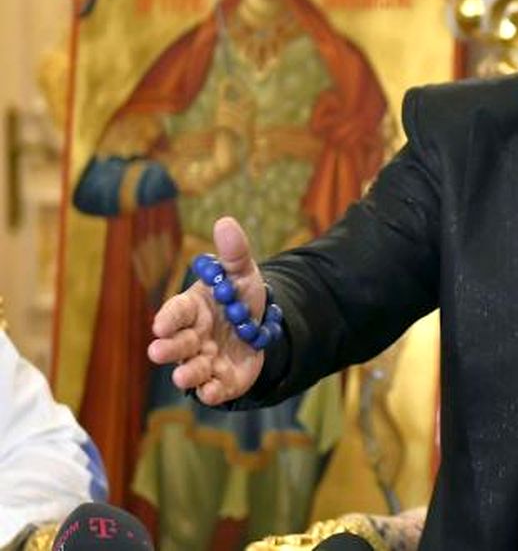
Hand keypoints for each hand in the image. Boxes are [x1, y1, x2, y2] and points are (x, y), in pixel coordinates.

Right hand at [146, 216, 267, 404]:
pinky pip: (213, 389)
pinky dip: (210, 392)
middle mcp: (192, 337)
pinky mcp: (220, 381)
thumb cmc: (240, 297)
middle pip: (177, 343)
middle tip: (158, 351)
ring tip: (183, 377)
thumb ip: (234, 253)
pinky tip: (210, 393)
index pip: (176, 312)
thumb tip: (226, 221)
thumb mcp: (242, 274)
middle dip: (168, 347)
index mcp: (192, 309)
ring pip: (191, 369)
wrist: (261, 327)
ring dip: (186, 373)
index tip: (161, 324)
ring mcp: (205, 360)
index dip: (169, 318)